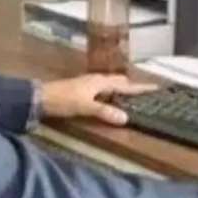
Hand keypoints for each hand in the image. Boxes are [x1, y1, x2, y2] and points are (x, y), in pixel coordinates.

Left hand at [40, 74, 157, 125]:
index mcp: (101, 82)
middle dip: (132, 86)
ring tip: (130, 96)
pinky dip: (111, 92)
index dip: (140, 88)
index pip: (126, 86)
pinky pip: (103, 88)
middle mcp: (97, 79)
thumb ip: (105, 112)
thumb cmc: (64, 100)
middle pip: (119, 81)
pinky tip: (108, 98)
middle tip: (145, 92)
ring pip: (110, 83)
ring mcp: (89, 83)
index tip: (156, 87)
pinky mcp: (82, 88)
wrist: (41, 97)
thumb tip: (126, 118)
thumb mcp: (86, 107)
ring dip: (121, 88)